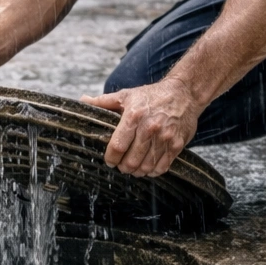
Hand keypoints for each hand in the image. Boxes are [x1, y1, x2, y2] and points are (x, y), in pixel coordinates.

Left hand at [82, 80, 199, 176]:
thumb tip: (82, 101)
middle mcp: (150, 128)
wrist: (184, 93)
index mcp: (134, 116)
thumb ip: (103, 101)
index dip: (111, 158)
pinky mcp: (177, 145)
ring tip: (133, 168)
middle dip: (123, 167)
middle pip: (131, 161)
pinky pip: (162, 167)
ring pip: (146, 167)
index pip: (118, 146)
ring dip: (137, 171)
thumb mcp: (126, 95)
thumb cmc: (152, 96)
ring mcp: (164, 138)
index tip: (109, 160)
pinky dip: (153, 171)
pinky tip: (148, 167)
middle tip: (121, 166)